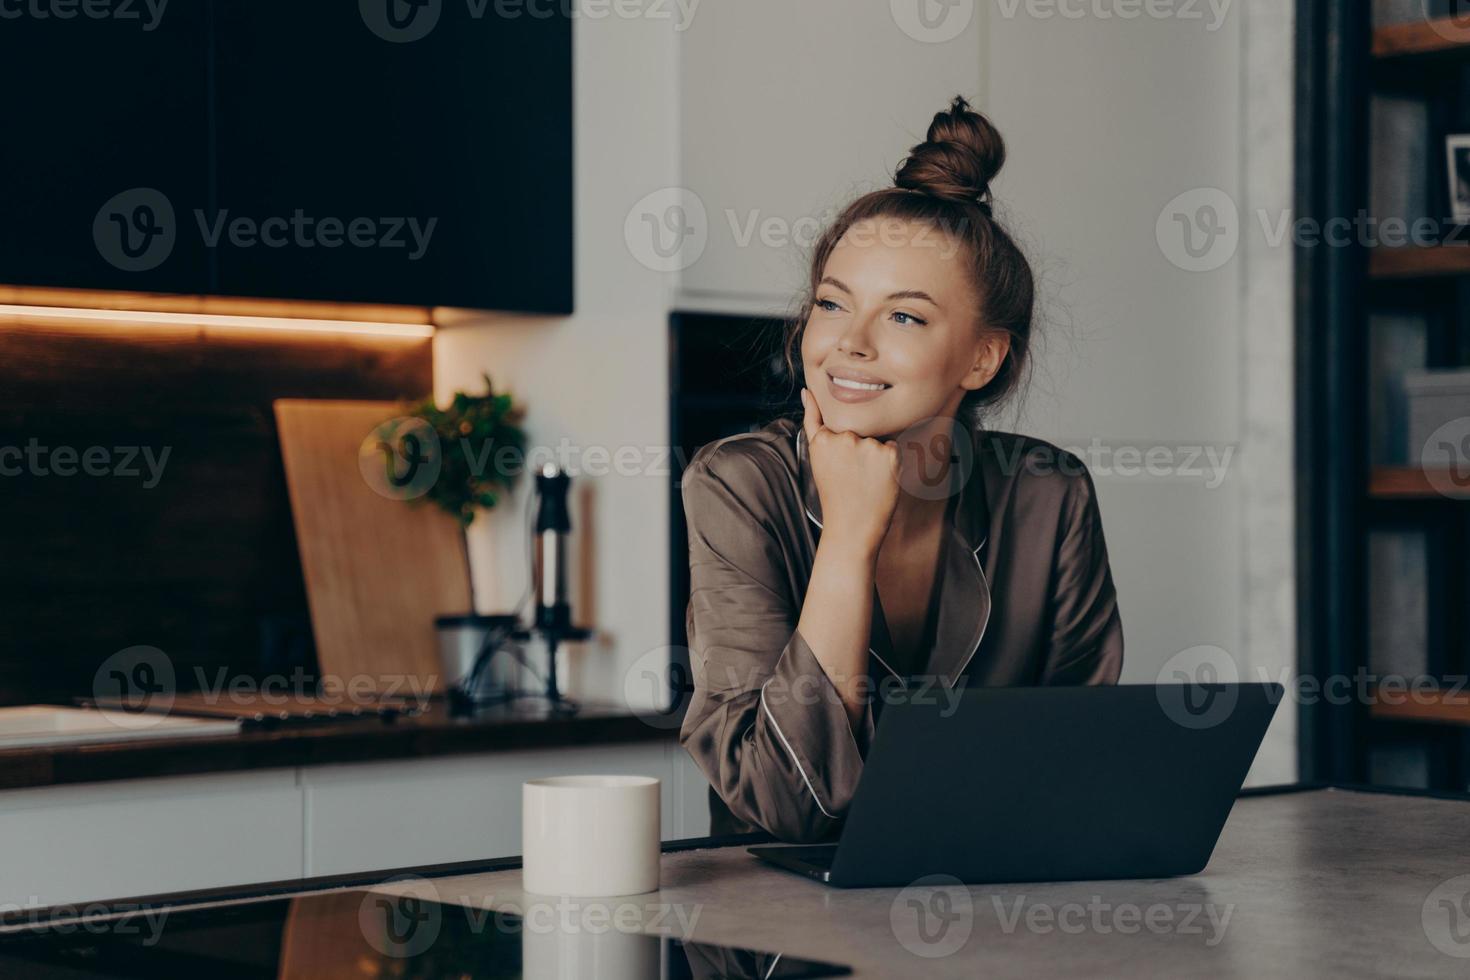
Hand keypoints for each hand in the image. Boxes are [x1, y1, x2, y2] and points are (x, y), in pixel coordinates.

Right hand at [801, 387, 899, 555]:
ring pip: (877, 440)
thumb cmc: (835, 494)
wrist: (851, 528)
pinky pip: (893, 449)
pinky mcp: (889, 453)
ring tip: (865, 482)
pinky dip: (890, 463)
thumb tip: (807, 392)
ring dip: (876, 457)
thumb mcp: (817, 456)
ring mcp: (867, 444)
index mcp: (824, 438)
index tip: (841, 470)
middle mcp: (844, 437)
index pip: (841, 428)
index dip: (843, 451)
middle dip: (859, 450)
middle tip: (852, 479)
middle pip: (860, 430)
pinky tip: (879, 481)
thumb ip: (813, 421)